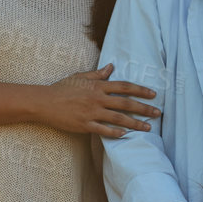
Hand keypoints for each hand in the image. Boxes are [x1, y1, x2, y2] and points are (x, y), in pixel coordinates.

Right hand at [44, 66, 159, 137]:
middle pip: (126, 103)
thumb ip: (97, 74)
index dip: (141, 90)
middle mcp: (97, 98)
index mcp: (97, 86)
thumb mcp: (80, 77)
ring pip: (118, 118)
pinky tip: (125, 135)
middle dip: (144, 108)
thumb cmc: (62, 88)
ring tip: (148, 128)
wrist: (44, 102)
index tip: (153, 95)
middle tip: (158, 113)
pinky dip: (115, 132)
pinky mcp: (84, 125)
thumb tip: (111, 67)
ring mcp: (91, 112)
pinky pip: (103, 130)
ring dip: (135, 123)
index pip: (124, 87)